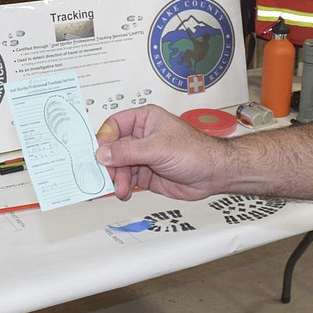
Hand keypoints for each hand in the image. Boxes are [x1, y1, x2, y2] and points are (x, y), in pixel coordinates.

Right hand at [95, 105, 223, 200]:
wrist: (213, 174)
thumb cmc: (196, 151)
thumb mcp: (158, 148)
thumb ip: (128, 151)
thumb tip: (103, 153)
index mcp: (145, 119)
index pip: (114, 125)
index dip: (104, 138)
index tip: (100, 154)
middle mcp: (142, 136)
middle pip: (112, 148)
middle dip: (109, 164)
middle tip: (108, 176)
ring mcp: (143, 156)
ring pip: (118, 166)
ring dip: (116, 179)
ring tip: (122, 189)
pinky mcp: (145, 174)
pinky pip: (125, 179)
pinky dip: (122, 187)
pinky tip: (125, 192)